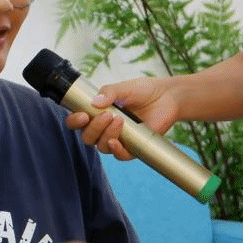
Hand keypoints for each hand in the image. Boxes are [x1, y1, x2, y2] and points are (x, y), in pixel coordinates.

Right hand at [64, 76, 180, 159]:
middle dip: (93, 127)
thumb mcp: (125, 87)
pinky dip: (116, 150)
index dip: (75, 121)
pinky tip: (117, 141)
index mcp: (97, 113)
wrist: (167, 97)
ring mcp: (118, 138)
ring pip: (102, 146)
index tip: (82, 115)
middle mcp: (105, 128)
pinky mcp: (132, 147)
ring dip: (106, 135)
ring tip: (119, 120)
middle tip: (107, 115)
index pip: (78, 122)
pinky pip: (119, 155)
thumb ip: (109, 92)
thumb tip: (94, 102)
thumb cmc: (144, 91)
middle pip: (88, 137)